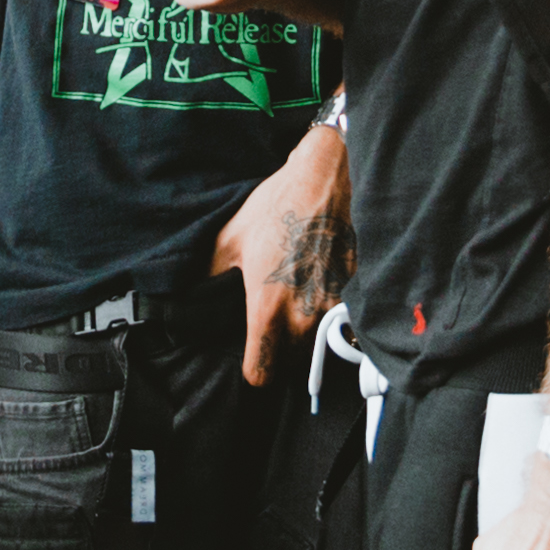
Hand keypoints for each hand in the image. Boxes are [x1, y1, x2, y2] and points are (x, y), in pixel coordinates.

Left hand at [216, 114, 353, 395]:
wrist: (328, 177)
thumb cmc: (277, 205)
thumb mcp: (231, 238)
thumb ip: (212, 274)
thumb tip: (194, 294)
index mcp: (267, 307)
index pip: (260, 372)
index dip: (253, 371)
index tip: (251, 362)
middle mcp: (303, 315)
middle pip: (292, 363)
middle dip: (282, 354)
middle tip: (274, 332)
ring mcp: (334, 305)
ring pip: (319, 344)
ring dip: (308, 337)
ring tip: (298, 312)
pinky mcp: (355, 291)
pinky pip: (342, 320)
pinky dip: (333, 316)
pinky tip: (322, 293)